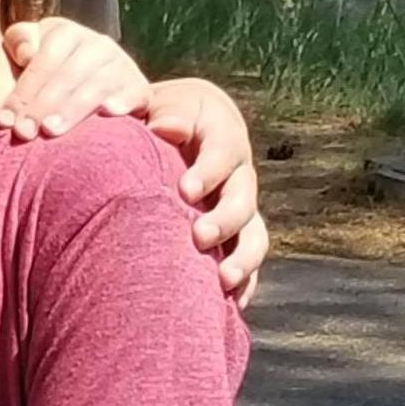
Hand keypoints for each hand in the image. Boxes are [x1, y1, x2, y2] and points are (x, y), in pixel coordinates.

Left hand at [0, 18, 148, 138]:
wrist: (95, 84)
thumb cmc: (49, 72)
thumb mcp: (29, 51)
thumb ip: (20, 41)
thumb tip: (26, 53)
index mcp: (66, 32)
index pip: (43, 59)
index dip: (23, 89)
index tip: (5, 120)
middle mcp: (96, 44)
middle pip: (68, 74)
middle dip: (42, 105)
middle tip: (24, 132)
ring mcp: (121, 64)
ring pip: (96, 84)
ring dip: (72, 108)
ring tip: (51, 130)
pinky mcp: (139, 87)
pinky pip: (134, 92)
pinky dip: (123, 101)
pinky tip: (109, 113)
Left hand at [143, 78, 267, 302]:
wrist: (171, 121)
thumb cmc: (153, 110)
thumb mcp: (152, 100)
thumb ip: (149, 106)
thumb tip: (160, 126)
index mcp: (222, 135)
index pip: (224, 153)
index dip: (208, 172)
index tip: (184, 190)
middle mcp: (239, 172)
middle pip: (244, 198)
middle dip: (225, 218)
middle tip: (198, 236)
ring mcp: (240, 204)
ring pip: (255, 234)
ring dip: (243, 258)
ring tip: (222, 280)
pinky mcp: (236, 232)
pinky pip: (248, 259)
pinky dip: (244, 282)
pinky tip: (231, 305)